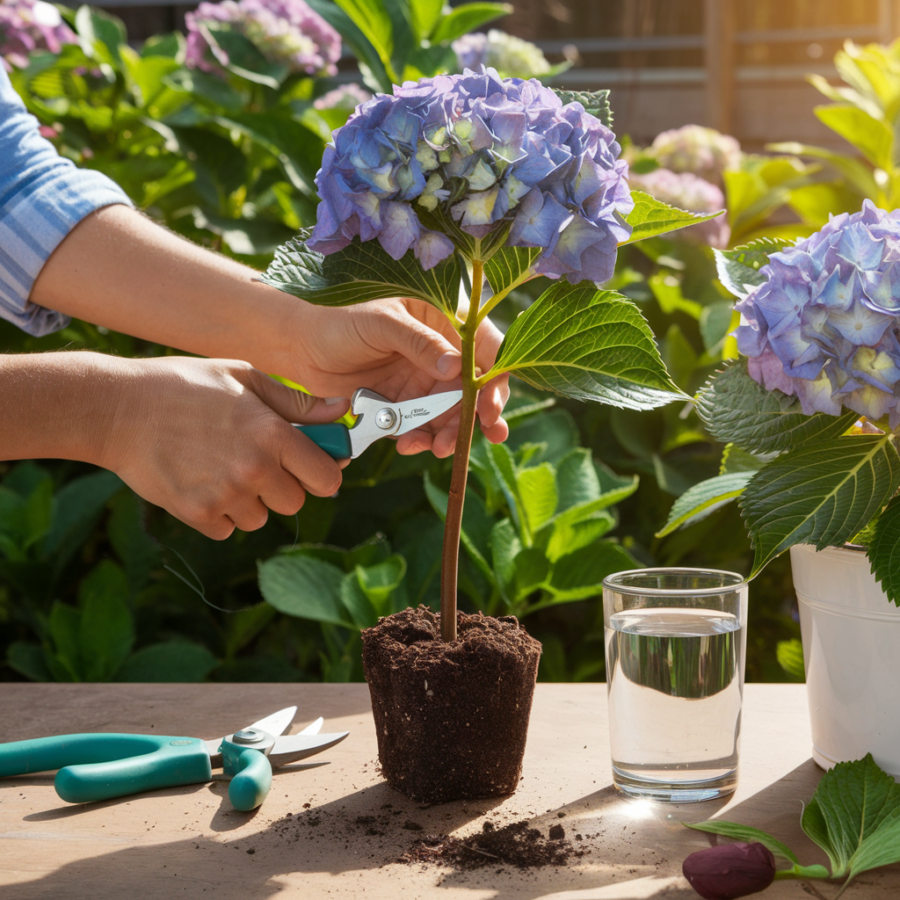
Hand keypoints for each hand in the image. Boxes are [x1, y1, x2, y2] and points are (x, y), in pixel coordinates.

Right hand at [100, 357, 349, 538]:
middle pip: (295, 503)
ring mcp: (225, 494)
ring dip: (249, 501)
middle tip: (257, 462)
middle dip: (283, 486)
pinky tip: (200, 481)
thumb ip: (297, 403)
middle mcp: (254, 468)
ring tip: (220, 466)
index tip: (312, 469)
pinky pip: (226, 528)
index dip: (323, 474)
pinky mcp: (196, 513)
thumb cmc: (185, 385)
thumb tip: (342, 414)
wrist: (118, 409)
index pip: (326, 478)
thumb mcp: (244, 378)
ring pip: (260, 518)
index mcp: (273, 433)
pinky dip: (218, 513)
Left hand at [286, 298, 509, 457]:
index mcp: (444, 321)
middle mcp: (439, 353)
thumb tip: (457, 370)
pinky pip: (421, 427)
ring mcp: (421, 381)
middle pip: (472, 390)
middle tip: (474, 438)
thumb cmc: (339, 317)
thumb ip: (420, 344)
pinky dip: (420, 439)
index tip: (490, 408)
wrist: (298, 344)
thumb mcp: (383, 323)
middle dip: (475, 418)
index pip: (485, 349)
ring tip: (438, 448)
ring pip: (449, 414)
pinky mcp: (402, 404)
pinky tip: (410, 445)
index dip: (495, 380)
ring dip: (448, 434)